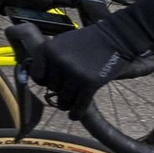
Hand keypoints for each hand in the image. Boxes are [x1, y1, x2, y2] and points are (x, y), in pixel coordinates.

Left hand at [34, 21, 153, 115]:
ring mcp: (75, 73)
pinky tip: (75, 116)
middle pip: (52, 88)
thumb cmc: (88, 40)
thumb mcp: (62, 42)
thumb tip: (38, 76)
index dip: (44, 82)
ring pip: (64, 98)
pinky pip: (79, 104)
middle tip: (65, 93)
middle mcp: (59, 62)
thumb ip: (50, 58)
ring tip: (68, 106)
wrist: (115, 36)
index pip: (37, 75)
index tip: (50, 84)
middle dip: (58, 92)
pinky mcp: (90, 83)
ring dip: (66, 104)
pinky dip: (76, 113)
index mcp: (48, 50)